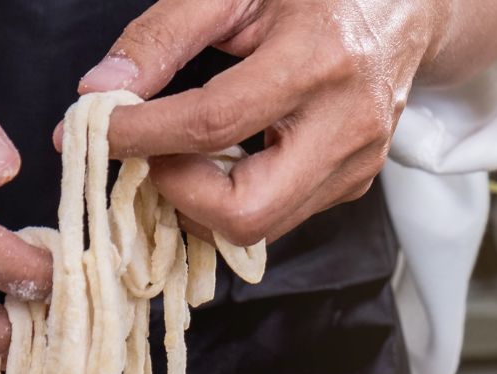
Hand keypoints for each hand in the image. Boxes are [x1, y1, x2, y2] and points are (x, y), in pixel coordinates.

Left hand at [69, 0, 452, 246]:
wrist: (408, 5)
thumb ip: (162, 37)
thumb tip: (98, 91)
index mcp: (320, 59)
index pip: (212, 123)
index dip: (139, 136)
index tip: (88, 132)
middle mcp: (347, 124)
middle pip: (244, 212)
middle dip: (177, 194)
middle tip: (148, 154)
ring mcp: (356, 164)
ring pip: (255, 228)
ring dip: (196, 203)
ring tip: (175, 154)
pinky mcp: (352, 185)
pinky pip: (274, 217)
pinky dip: (226, 200)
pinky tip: (214, 161)